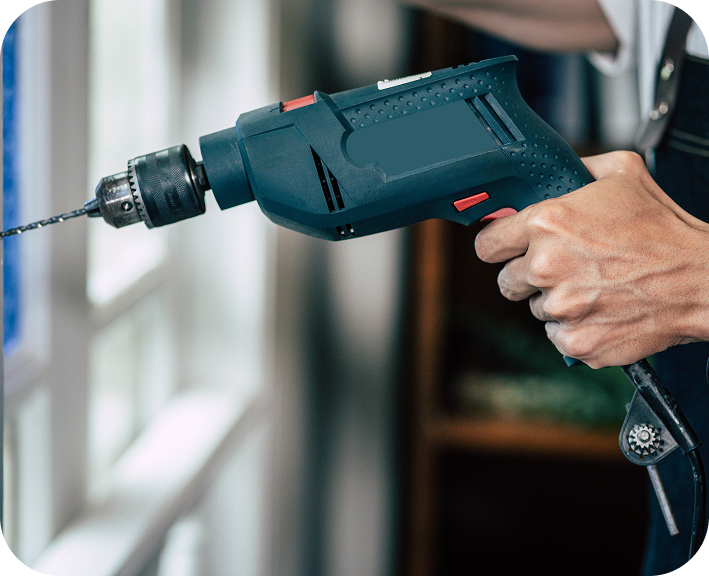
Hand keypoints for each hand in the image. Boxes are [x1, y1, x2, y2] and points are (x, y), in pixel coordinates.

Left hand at [474, 151, 708, 367]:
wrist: (702, 280)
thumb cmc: (664, 230)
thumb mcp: (622, 174)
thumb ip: (577, 169)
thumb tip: (553, 172)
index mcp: (547, 223)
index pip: (486, 245)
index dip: (497, 246)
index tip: (505, 250)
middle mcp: (546, 266)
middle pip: (506, 281)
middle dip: (528, 276)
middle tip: (562, 268)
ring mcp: (561, 308)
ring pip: (535, 309)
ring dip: (555, 301)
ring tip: (592, 286)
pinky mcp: (577, 340)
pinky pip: (556, 335)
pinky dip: (573, 327)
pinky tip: (600, 308)